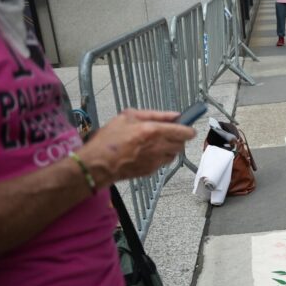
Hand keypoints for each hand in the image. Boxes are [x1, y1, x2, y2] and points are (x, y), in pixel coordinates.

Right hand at [76, 109, 195, 186]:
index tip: (187, 126)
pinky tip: (147, 152)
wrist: (97, 164)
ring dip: (170, 147)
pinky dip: (161, 156)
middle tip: (168, 132)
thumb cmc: (108, 139)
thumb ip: (155, 114)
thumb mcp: (128, 116)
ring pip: (174, 154)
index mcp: (153, 131)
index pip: (184, 132)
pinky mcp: (152, 171)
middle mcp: (158, 147)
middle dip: (178, 137)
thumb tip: (175, 115)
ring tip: (155, 142)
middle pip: (182, 144)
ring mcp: (156, 161)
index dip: (189, 129)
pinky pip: (164, 162)